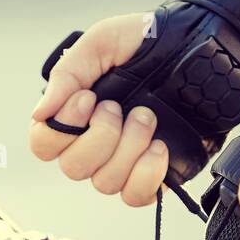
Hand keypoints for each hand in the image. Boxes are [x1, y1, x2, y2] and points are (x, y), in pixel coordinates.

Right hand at [28, 13, 169, 206]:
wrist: (198, 51)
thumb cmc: (147, 42)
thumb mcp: (102, 42)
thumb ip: (67, 74)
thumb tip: (40, 113)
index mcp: (75, 114)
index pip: (43, 144)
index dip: (60, 129)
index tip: (87, 99)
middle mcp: (92, 143)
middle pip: (73, 168)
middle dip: (100, 136)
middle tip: (118, 107)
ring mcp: (121, 162)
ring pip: (104, 182)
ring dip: (128, 148)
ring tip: (147, 117)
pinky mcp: (150, 174)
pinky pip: (135, 196)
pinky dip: (146, 175)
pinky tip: (158, 148)